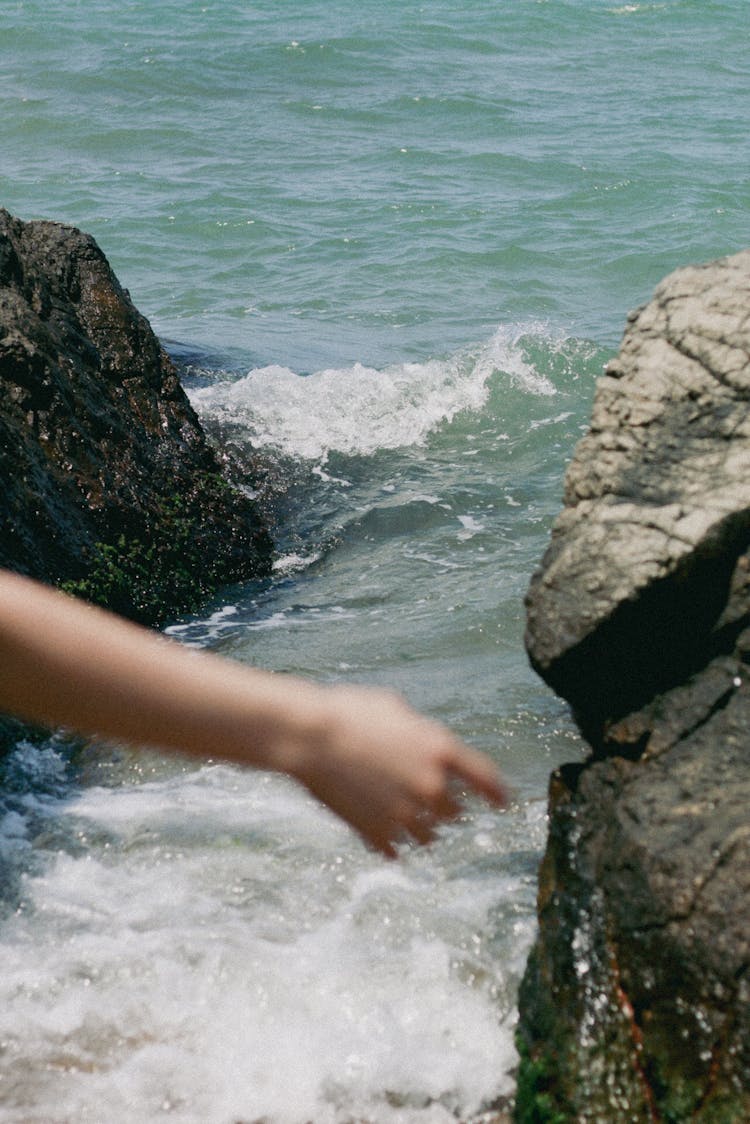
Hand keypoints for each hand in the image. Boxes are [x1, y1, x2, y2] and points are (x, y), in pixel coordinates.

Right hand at [289, 684, 507, 857]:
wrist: (310, 736)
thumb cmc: (349, 711)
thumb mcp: (394, 708)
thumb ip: (418, 731)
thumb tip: (422, 744)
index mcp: (440, 750)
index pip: (486, 779)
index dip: (497, 794)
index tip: (502, 805)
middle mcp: (431, 786)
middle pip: (456, 812)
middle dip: (447, 807)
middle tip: (432, 802)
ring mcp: (405, 813)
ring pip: (429, 835)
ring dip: (422, 828)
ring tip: (405, 817)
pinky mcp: (378, 832)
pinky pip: (396, 849)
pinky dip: (393, 845)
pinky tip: (384, 839)